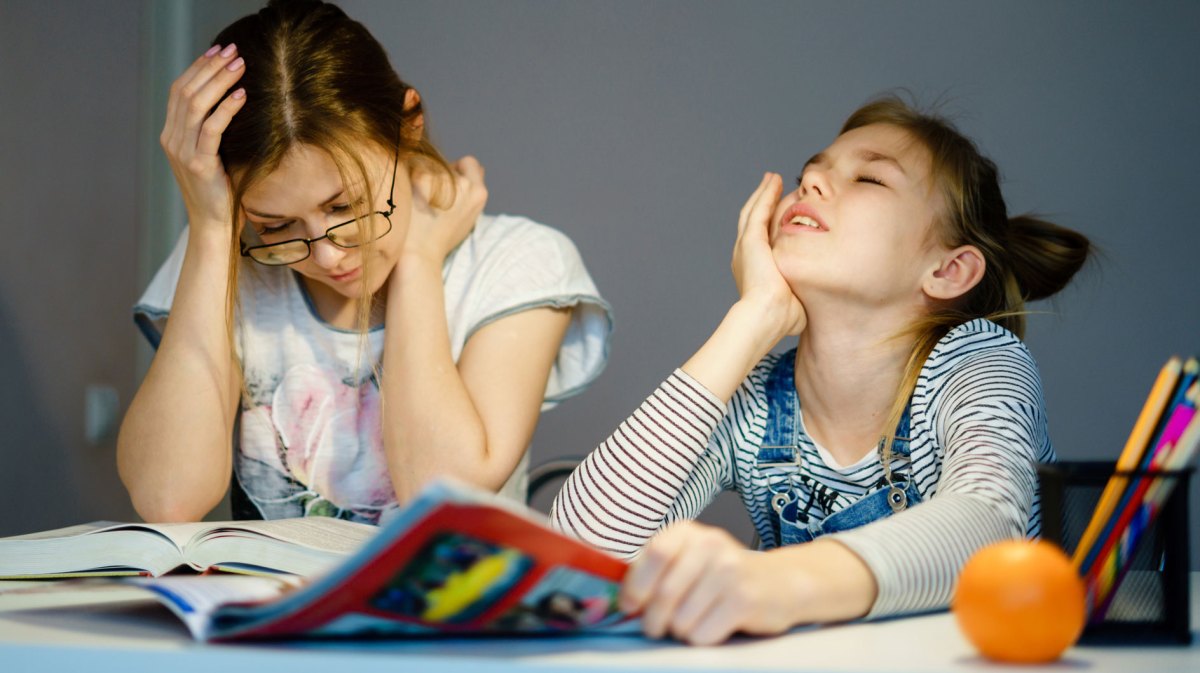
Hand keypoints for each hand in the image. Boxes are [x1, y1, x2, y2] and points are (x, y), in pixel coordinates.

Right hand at [160, 44, 247, 233]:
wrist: (214, 225)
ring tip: (240, 66)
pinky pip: (211, 130)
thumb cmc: (220, 189)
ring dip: (219, 81)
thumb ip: (211, 129)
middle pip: (186, 92)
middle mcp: (172, 140)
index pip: (179, 91)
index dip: (198, 67)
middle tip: (233, 51)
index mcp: (171, 134)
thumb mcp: (211, 153)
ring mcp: (182, 153)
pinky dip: (226, 109)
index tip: (218, 50)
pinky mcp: (199, 165)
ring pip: (197, 106)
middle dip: (210, 68)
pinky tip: (242, 95)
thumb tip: (232, 97)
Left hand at [404, 156, 487, 263]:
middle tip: (427, 202)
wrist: (419, 254)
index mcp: (479, 193)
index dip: (458, 170)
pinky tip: (406, 202)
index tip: (447, 184)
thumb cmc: (440, 238)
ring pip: (428, 166)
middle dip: (437, 178)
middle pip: (448, 166)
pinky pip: (411, 170)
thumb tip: (473, 168)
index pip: (471, 164)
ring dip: (421, 179)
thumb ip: (469, 194)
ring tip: (416, 206)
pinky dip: (407, 182)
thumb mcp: (466, 217)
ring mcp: (443, 179)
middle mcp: (465, 184)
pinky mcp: (420, 178)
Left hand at [619, 521, 803, 644]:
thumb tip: (622, 600)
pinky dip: (702, 638)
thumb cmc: (722, 576)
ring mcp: (729, 571)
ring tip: (695, 620)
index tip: (631, 606)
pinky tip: (714, 625)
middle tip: (657, 627)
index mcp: (687, 532)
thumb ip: (656, 572)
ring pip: (681, 620)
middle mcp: (709, 545)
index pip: (653, 556)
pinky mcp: (744, 600)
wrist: (779, 582)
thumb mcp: (689, 560)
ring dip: (681, 631)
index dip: (636, 586)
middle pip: (664, 595)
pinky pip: (703, 634)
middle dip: (654, 621)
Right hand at [731, 173, 806, 336]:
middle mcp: (743, 255)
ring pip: (753, 210)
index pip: (759, 239)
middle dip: (761, 202)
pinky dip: (765, 194)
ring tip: (772, 178)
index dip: (767, 224)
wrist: (766, 318)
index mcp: (752, 269)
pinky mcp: (751, 240)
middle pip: (751, 220)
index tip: (778, 213)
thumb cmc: (781, 319)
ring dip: (763, 193)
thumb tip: (816, 300)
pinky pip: (758, 210)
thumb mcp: (793, 303)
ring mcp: (745, 246)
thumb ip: (802, 295)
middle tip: (770, 186)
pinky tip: (774, 181)